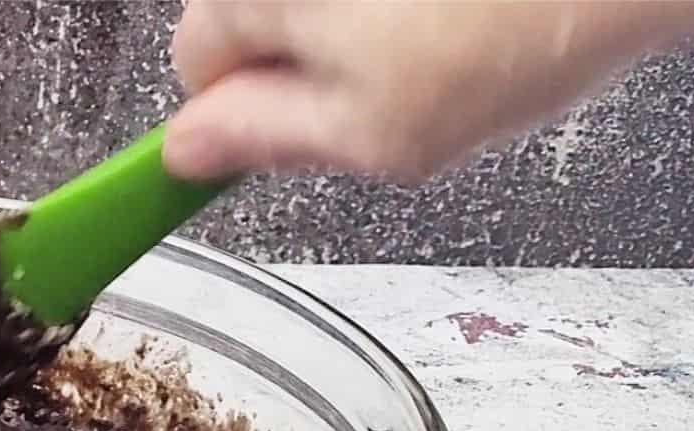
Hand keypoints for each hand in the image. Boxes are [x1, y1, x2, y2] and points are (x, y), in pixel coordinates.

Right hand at [163, 0, 693, 181]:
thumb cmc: (507, 33)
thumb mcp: (368, 134)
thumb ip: (260, 144)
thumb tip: (186, 152)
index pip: (194, 63)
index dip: (241, 112)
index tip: (292, 133)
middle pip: (251, 16)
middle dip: (300, 61)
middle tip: (383, 96)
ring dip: (355, 24)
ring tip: (438, 48)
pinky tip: (457, 10)